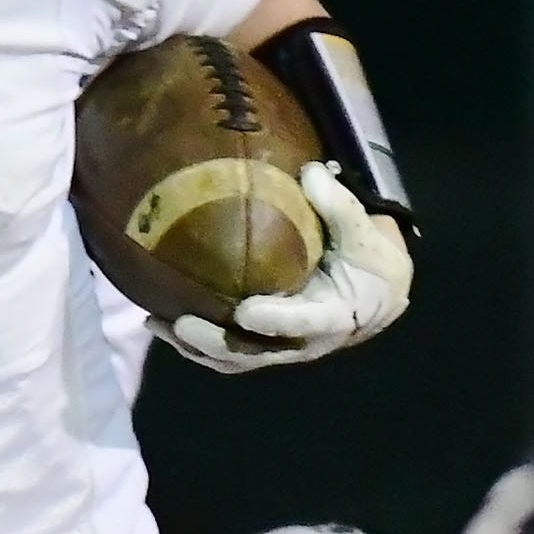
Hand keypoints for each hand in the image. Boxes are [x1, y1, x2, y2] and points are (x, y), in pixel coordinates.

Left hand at [149, 160, 412, 372]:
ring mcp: (281, 346)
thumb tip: (312, 173)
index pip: (306, 322)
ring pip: (235, 360)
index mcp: (335, 314)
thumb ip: (340, 207)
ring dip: (195, 347)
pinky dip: (193, 346)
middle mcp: (305, 340)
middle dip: (218, 341)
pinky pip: (226, 354)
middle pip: (258, 352)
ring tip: (157, 323)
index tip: (246, 312)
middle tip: (182, 322)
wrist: (376, 292)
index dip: (277, 321)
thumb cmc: (371, 261)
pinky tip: (159, 322)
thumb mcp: (367, 235)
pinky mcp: (262, 343)